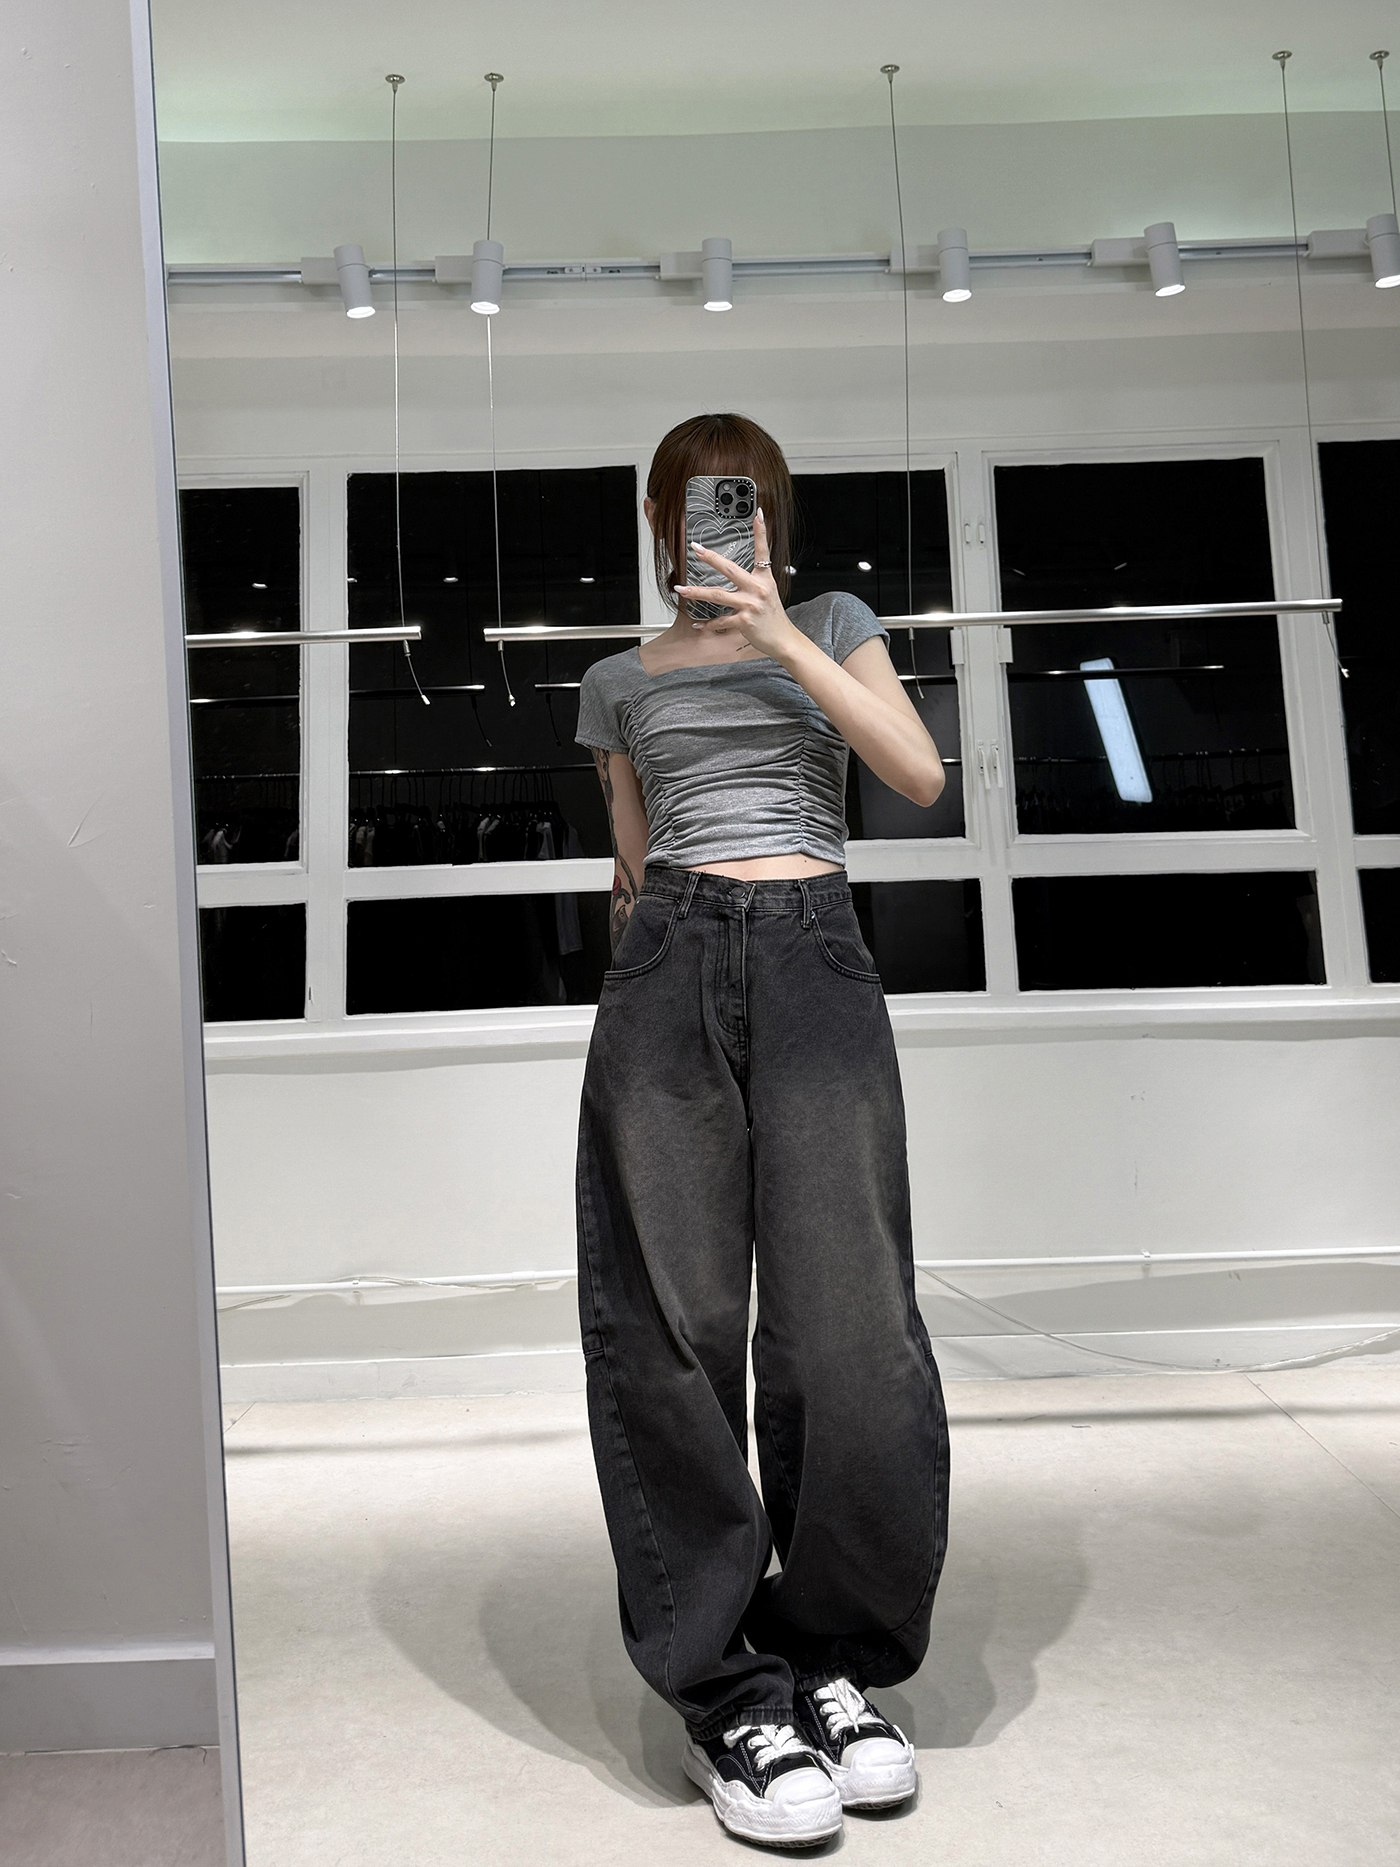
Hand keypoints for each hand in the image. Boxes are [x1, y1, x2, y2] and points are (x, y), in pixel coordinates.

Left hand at [672, 510, 800, 659]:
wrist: (782, 638)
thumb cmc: (773, 616)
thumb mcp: (768, 591)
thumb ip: (754, 580)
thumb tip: (737, 573)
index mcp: (764, 578)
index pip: (763, 550)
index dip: (761, 532)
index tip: (757, 515)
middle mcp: (757, 589)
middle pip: (729, 569)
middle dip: (710, 558)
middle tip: (696, 549)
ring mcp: (750, 605)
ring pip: (718, 595)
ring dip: (696, 593)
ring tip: (681, 590)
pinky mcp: (744, 621)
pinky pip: (721, 621)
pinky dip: (707, 624)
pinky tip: (697, 623)